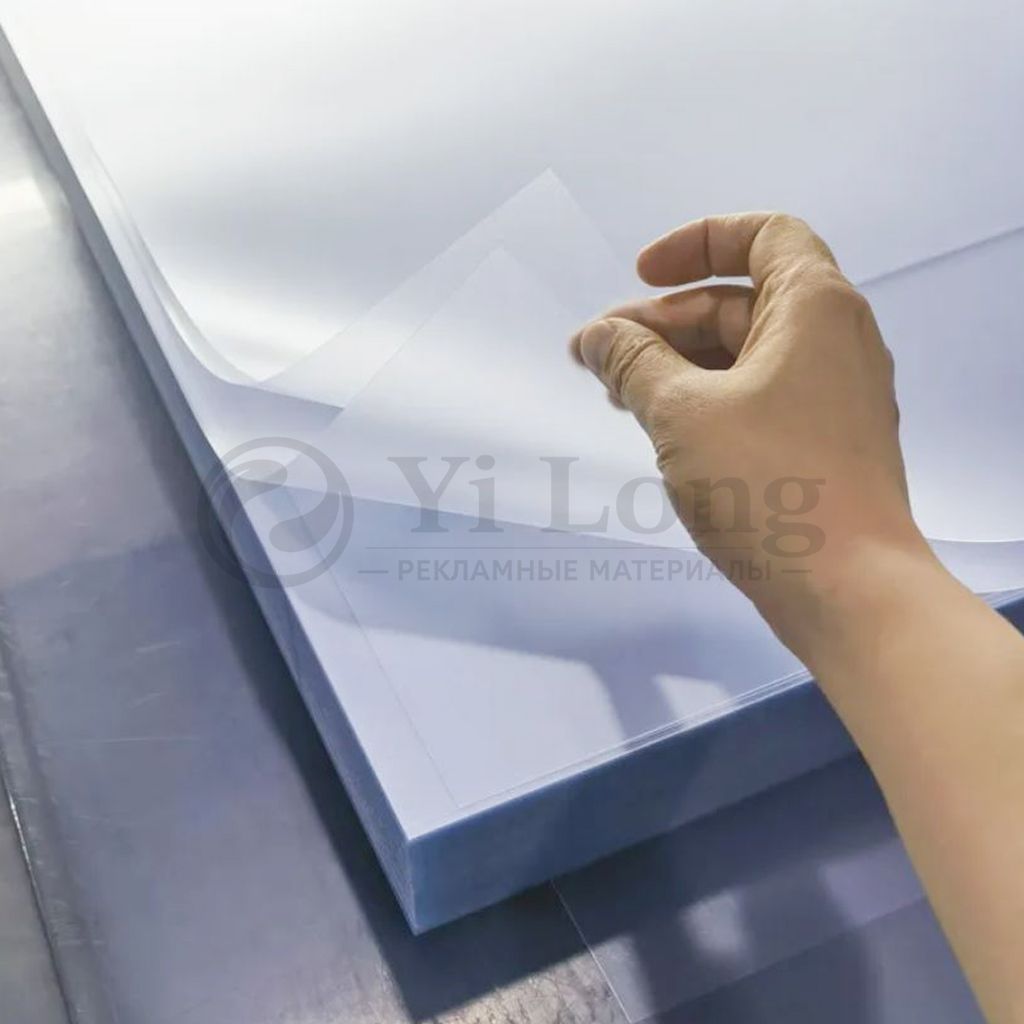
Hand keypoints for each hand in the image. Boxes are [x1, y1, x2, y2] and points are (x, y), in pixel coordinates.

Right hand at [571, 212, 931, 655]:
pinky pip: (761, 397)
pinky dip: (710, 400)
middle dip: (664, 321)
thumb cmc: (768, 483)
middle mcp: (835, 339)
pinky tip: (662, 430)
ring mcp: (834, 395)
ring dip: (679, 365)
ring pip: (745, 355)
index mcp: (815, 306)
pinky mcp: (825, 443)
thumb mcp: (683, 413)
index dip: (696, 242)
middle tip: (598, 358)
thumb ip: (633, 363)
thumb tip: (594, 335)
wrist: (849, 588)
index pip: (763, 234)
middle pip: (741, 301)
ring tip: (618, 396)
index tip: (641, 274)